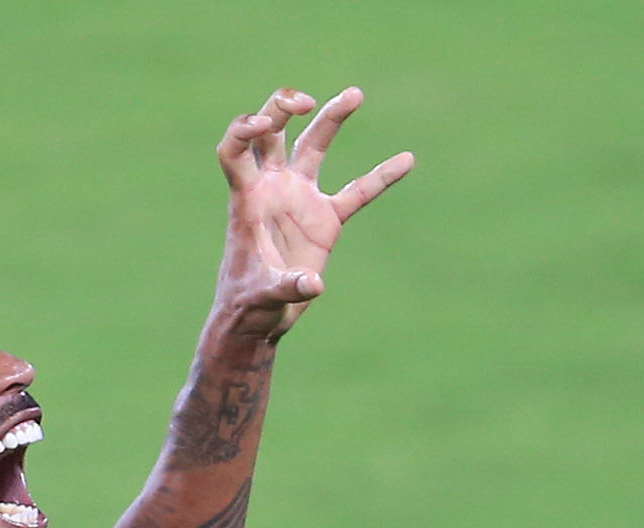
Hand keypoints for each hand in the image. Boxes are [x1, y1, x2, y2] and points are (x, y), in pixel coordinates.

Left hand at [213, 87, 414, 340]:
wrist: (260, 317)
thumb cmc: (249, 304)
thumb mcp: (264, 297)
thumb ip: (288, 287)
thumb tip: (315, 285)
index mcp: (247, 199)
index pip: (236, 149)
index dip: (244, 129)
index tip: (262, 123)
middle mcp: (272, 189)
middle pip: (273, 133)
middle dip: (283, 109)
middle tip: (306, 102)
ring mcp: (299, 198)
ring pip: (313, 146)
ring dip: (331, 117)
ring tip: (355, 93)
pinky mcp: (325, 219)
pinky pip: (358, 191)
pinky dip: (381, 177)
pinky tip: (407, 159)